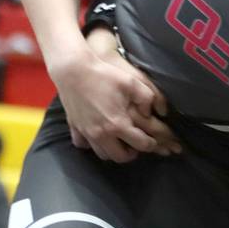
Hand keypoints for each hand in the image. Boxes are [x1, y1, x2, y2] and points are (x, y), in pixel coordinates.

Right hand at [78, 28, 180, 155]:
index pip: (140, 144)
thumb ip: (148, 98)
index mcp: (118, 124)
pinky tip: (99, 138)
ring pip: (102, 154)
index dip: (152, 144)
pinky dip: (92, 145)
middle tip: (138, 145)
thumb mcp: (133, 82)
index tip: (155, 141)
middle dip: (133, 154)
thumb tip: (154, 112)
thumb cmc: (104, 75)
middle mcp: (102, 134)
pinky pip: (83, 145)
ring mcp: (86, 132)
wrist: (73, 71)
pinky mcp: (75, 127)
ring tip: (121, 143)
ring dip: (114, 152)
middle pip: (120, 157)